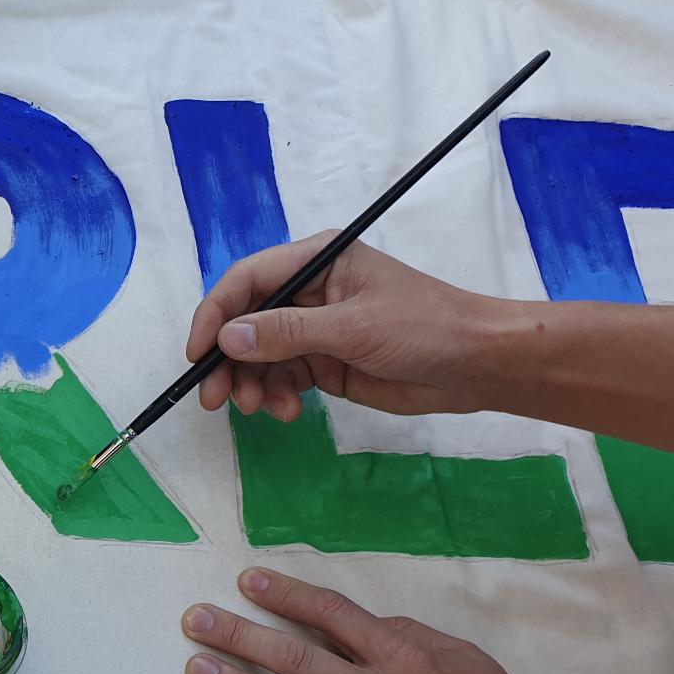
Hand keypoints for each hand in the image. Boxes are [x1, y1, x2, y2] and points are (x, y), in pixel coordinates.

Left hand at [181, 568, 562, 673]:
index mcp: (407, 658)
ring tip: (197, 670)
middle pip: (298, 659)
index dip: (286, 596)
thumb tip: (361, 624)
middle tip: (193, 621)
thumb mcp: (465, 659)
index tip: (244, 581)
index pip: (334, 616)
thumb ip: (410, 637)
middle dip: (240, 635)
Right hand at [186, 236, 505, 419]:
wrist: (476, 365)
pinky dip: (276, 395)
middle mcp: (310, 292)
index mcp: (318, 261)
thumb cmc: (424, 327)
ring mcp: (316, 329)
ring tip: (260, 409)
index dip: (216, 315)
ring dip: (252, 383)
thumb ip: (287, 333)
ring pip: (260, 355)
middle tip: (215, 398)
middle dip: (228, 360)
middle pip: (247, 322)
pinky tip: (288, 412)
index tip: (197, 353)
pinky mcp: (326, 363)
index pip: (248, 281)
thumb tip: (227, 340)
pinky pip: (283, 377)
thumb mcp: (353, 327)